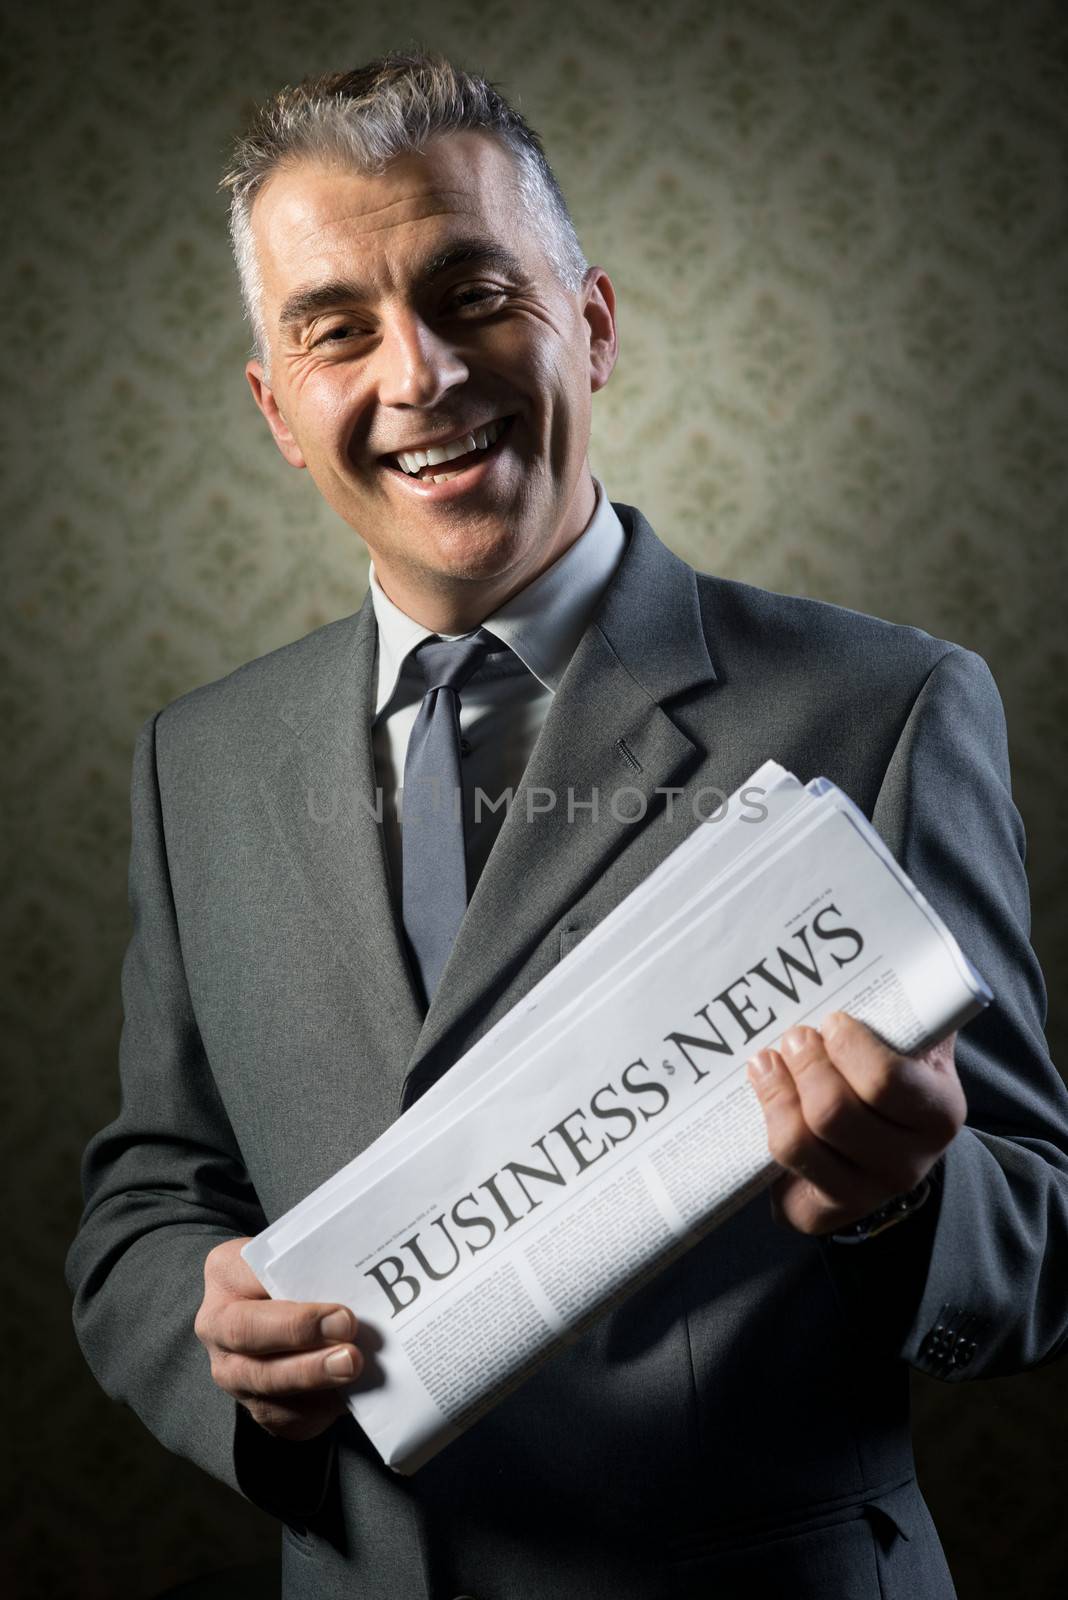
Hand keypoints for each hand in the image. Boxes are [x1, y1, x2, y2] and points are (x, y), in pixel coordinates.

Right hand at [194, 1237, 362, 1440]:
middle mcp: (217, 1325)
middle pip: (249, 1338)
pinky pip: (282, 1417)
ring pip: (263, 1385)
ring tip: (352, 1369)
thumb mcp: (295, 1250)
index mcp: (225, 1273)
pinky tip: (348, 1396)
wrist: (277, 1303)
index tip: (342, 1316)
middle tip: (350, 1347)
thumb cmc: (292, 1270)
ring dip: (312, 1380)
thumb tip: (363, 1285)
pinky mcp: (254, 1404)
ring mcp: (231, 1370)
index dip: (294, 1306)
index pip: (251, 1285)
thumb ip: (317, 1263)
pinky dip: (317, 1410)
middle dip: (301, 1342)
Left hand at [746, 1011, 965, 1235]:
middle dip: (804, 1066)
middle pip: (835, 1114)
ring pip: (800, 1143)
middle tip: (792, 1037)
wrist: (893, 1150)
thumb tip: (878, 942)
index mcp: (937, 1112)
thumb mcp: (915, 1043)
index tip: (831, 1020)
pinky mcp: (823, 1212)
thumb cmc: (896, 1079)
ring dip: (773, 1094)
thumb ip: (906, 1003)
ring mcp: (864, 1193)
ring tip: (764, 1062)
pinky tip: (764, 1100)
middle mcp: (907, 1162)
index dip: (848, 1048)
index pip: (887, 1082)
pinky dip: (765, 1131)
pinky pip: (781, 1175)